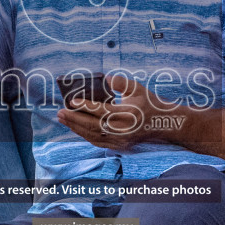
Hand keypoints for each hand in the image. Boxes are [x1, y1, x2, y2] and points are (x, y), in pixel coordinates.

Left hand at [56, 75, 178, 149]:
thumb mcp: (137, 88)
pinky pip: (98, 141)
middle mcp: (123, 130)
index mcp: (128, 114)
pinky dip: (85, 134)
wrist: (164, 124)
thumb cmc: (149, 103)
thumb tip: (104, 78)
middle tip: (60, 112)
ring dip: (76, 127)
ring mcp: (121, 140)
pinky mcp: (119, 146)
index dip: (85, 106)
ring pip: (93, 135)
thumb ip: (119, 82)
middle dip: (74, 119)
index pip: (101, 111)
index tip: (71, 101)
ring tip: (63, 119)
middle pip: (92, 125)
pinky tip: (76, 128)